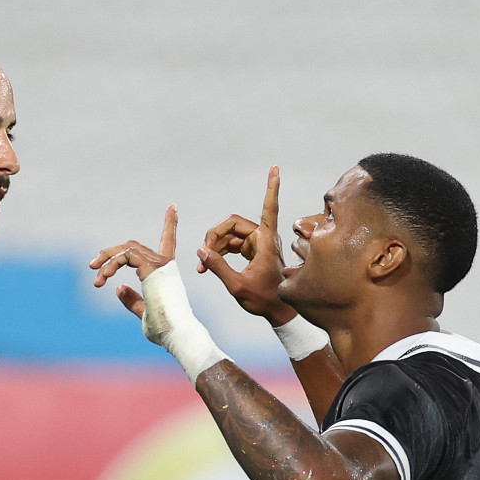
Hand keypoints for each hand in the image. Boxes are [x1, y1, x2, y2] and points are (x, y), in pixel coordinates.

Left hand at [90, 204, 179, 320]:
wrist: (177, 332)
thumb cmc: (165, 328)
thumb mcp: (144, 312)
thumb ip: (131, 300)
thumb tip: (118, 287)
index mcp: (165, 273)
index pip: (168, 242)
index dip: (170, 224)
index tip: (173, 206)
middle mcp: (164, 264)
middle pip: (134, 246)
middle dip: (111, 253)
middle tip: (93, 266)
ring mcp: (160, 264)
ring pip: (128, 249)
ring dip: (108, 260)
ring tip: (96, 277)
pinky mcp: (153, 267)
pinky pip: (126, 256)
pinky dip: (112, 264)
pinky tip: (103, 277)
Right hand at [196, 165, 292, 325]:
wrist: (278, 312)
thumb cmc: (264, 299)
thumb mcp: (237, 285)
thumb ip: (217, 266)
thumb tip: (201, 250)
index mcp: (265, 240)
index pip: (269, 206)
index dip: (271, 187)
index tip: (275, 168)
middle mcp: (263, 237)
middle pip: (233, 224)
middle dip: (214, 236)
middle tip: (202, 253)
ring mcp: (258, 244)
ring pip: (229, 235)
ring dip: (214, 247)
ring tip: (202, 266)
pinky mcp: (253, 252)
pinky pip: (232, 245)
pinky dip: (219, 253)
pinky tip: (207, 265)